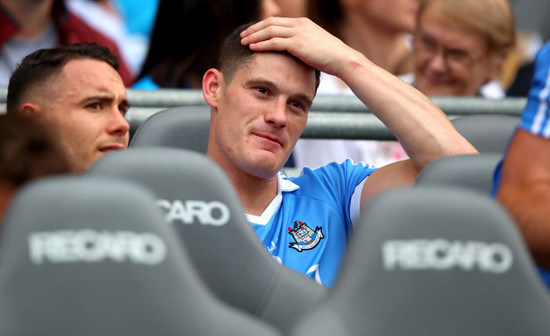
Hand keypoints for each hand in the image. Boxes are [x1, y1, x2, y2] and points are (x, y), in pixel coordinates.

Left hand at [240, 17, 360, 77]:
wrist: (342, 59)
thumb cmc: (330, 58)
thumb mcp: (313, 46)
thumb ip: (301, 45)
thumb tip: (292, 53)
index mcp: (302, 23)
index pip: (276, 21)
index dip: (261, 26)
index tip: (251, 33)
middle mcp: (299, 25)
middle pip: (270, 23)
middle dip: (254, 29)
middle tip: (243, 36)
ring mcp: (298, 33)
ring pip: (269, 31)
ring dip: (254, 36)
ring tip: (243, 42)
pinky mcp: (297, 44)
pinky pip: (274, 42)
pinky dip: (261, 44)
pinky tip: (252, 48)